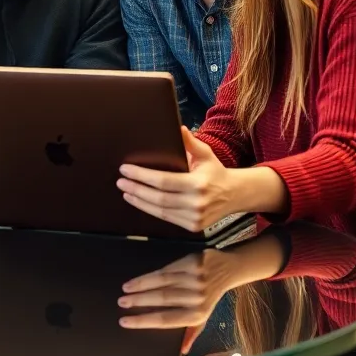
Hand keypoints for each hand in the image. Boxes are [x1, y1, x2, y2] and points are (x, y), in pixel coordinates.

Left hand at [118, 127, 287, 232]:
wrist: (234, 195)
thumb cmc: (216, 172)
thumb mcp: (206, 154)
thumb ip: (191, 142)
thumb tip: (179, 128)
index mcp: (198, 184)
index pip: (163, 181)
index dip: (142, 176)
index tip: (126, 169)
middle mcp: (196, 203)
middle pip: (158, 198)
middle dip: (136, 189)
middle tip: (121, 182)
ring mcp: (194, 217)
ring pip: (159, 211)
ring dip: (139, 201)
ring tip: (126, 192)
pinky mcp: (192, 227)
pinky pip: (166, 218)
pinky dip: (150, 210)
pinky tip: (140, 202)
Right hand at [118, 234, 285, 353]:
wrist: (230, 269)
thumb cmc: (211, 296)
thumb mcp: (204, 316)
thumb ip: (192, 332)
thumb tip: (184, 351)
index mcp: (197, 314)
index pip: (165, 320)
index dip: (143, 321)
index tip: (124, 321)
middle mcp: (197, 297)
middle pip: (162, 299)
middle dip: (138, 301)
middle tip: (121, 303)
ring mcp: (195, 278)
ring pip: (162, 282)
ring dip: (140, 286)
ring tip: (125, 289)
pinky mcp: (193, 262)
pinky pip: (167, 269)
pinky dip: (150, 274)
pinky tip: (138, 279)